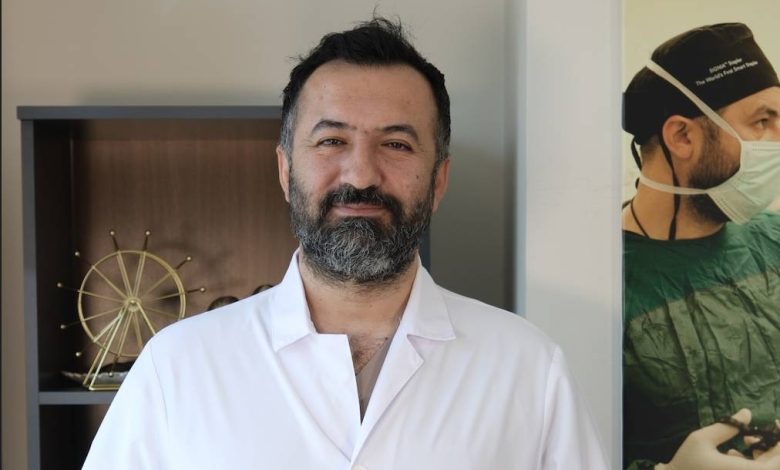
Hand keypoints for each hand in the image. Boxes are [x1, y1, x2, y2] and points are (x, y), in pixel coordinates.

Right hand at [656, 409, 779, 469]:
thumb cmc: (687, 463)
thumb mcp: (702, 439)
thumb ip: (727, 427)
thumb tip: (747, 413)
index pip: (779, 460)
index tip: (774, 422)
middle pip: (776, 464)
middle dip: (772, 445)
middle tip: (757, 430)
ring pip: (766, 468)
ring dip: (763, 453)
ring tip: (747, 438)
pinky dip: (753, 462)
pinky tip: (733, 452)